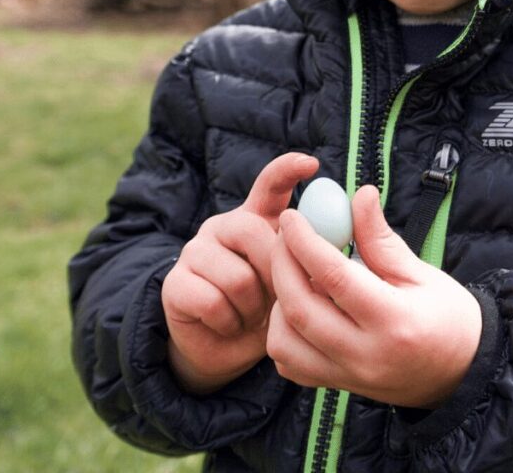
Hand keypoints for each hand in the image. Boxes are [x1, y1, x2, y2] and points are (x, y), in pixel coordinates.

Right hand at [162, 152, 319, 393]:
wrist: (226, 349)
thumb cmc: (270, 310)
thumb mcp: (294, 282)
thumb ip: (307, 257)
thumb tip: (338, 239)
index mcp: (256, 220)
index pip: (270, 184)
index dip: (288, 170)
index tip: (311, 163)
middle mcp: (223, 226)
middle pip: (254, 233)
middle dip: (274, 274)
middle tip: (276, 298)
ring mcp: (195, 251)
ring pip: (237, 277)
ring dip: (252, 308)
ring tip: (250, 314)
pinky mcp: (175, 282)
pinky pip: (213, 302)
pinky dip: (229, 323)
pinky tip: (229, 325)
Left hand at [267, 185, 481, 407]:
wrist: (462, 372)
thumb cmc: (448, 317)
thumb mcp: (421, 272)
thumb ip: (381, 238)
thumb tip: (360, 194)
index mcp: (394, 321)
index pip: (334, 276)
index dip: (305, 241)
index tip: (292, 216)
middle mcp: (366, 354)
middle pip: (300, 308)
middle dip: (282, 265)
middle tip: (284, 236)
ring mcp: (348, 376)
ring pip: (285, 342)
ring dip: (280, 302)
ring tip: (296, 276)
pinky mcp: (338, 386)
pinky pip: (291, 364)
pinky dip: (284, 333)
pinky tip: (301, 309)